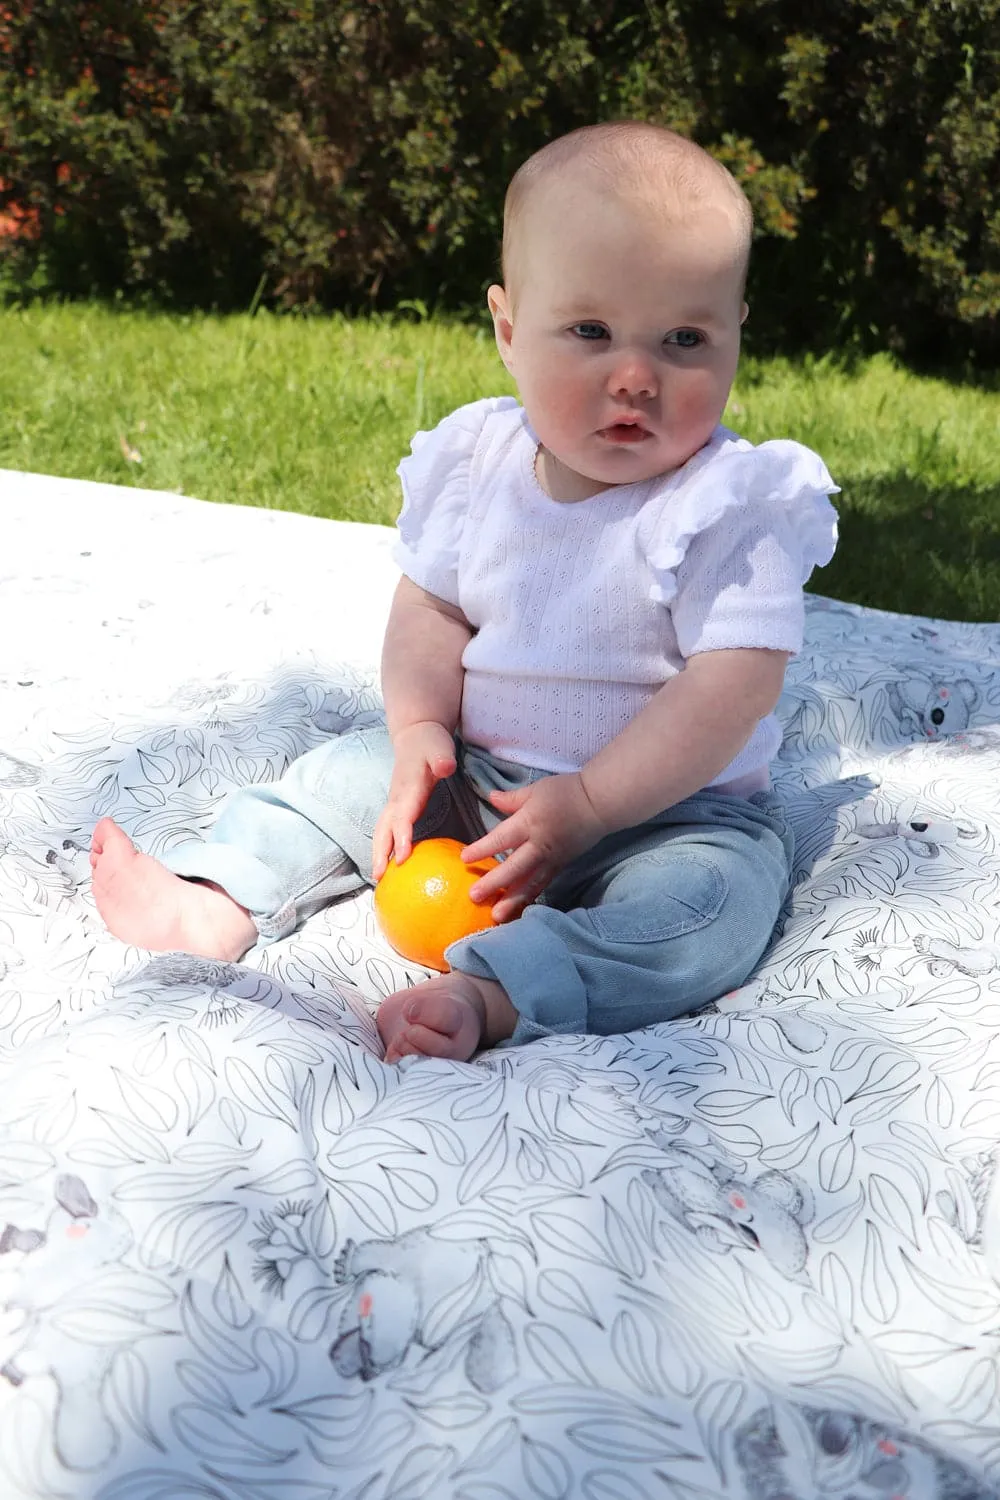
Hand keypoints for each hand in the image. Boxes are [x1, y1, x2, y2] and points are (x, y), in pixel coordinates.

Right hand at [372, 722, 456, 879]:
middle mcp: (397, 799)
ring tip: (378, 877)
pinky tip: (389, 864)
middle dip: (380, 852)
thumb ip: (442, 759)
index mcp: (408, 788)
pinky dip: (384, 847)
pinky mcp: (397, 807)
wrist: (415, 734)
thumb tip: (445, 768)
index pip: (402, 816)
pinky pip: (388, 830)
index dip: (401, 837)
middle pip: (383, 829)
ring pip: (382, 831)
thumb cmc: (430, 742)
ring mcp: (395, 803)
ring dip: (378, 853)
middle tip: (379, 877)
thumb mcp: (440, 746)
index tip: (402, 858)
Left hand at [461, 772, 608, 921]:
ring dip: (512, 900)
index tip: (464, 859)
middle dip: (494, 883)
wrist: (600, 803)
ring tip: (496, 916)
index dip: (482, 849)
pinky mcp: (561, 866)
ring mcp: (551, 858)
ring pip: (529, 883)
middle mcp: (539, 845)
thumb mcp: (536, 790)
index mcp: (530, 822)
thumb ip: (512, 799)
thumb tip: (491, 797)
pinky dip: (530, 897)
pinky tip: (519, 909)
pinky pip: (543, 884)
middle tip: (474, 896)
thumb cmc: (566, 792)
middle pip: (514, 867)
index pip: (502, 838)